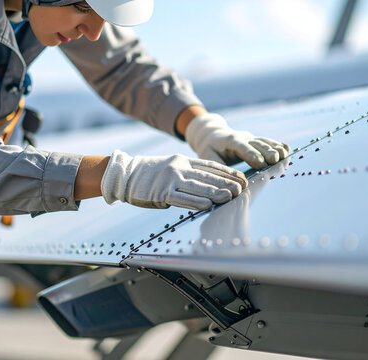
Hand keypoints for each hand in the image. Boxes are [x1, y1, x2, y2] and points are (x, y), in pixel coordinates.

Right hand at [101, 150, 247, 209]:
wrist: (124, 174)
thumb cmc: (150, 174)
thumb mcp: (171, 166)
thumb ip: (188, 174)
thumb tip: (209, 187)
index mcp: (183, 160)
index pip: (211, 166)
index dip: (228, 173)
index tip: (242, 178)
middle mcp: (179, 167)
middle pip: (208, 176)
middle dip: (227, 183)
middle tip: (243, 188)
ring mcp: (171, 179)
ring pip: (199, 187)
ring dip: (217, 192)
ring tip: (231, 196)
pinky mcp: (162, 192)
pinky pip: (183, 198)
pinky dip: (197, 202)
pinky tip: (209, 205)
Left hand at [185, 113, 289, 169]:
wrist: (212, 135)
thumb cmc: (209, 148)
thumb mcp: (208, 156)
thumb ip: (218, 166)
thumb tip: (229, 180)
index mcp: (230, 140)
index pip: (242, 147)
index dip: (251, 154)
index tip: (261, 163)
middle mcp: (242, 137)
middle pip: (256, 144)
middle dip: (266, 152)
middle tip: (275, 160)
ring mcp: (250, 138)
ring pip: (264, 142)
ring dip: (275, 148)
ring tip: (284, 155)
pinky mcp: (255, 140)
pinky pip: (267, 142)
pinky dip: (277, 145)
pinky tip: (286, 148)